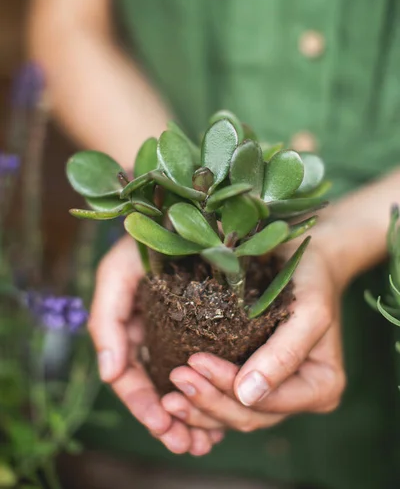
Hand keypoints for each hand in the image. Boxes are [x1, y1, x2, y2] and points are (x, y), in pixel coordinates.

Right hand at [88, 235, 223, 454]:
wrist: (188, 203)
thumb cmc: (147, 235)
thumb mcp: (117, 272)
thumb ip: (105, 318)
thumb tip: (109, 375)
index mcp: (131, 324)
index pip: (130, 375)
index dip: (142, 404)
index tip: (162, 425)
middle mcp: (155, 331)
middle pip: (158, 388)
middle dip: (169, 420)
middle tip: (187, 445)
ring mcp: (183, 328)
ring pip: (185, 382)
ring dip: (194, 415)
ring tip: (207, 439)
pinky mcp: (213, 321)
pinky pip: (212, 363)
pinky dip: (216, 390)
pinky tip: (229, 406)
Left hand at [162, 237, 346, 432]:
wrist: (304, 260)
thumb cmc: (311, 278)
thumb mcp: (308, 309)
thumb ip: (285, 352)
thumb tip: (247, 396)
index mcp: (320, 388)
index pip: (268, 403)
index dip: (229, 389)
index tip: (195, 361)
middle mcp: (299, 397)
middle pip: (248, 416)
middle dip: (208, 402)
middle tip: (175, 378)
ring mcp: (275, 392)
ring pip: (232, 415)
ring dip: (198, 408)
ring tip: (167, 396)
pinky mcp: (252, 381)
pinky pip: (224, 399)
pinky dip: (200, 399)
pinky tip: (172, 394)